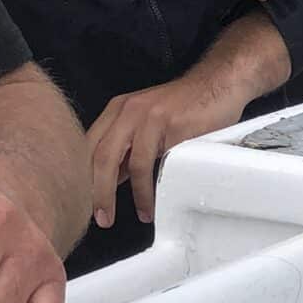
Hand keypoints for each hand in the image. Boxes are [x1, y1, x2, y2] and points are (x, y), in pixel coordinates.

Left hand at [89, 73, 253, 227]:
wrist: (218, 83)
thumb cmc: (183, 106)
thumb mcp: (145, 123)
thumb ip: (125, 148)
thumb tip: (107, 181)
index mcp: (117, 110)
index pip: (88, 148)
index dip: (84, 179)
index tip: (85, 204)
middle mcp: (128, 111)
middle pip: (101, 156)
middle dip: (98, 193)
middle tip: (102, 218)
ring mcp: (150, 117)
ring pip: (128, 163)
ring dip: (133, 195)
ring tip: (140, 214)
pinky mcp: (172, 126)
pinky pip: (156, 164)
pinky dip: (152, 189)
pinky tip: (155, 202)